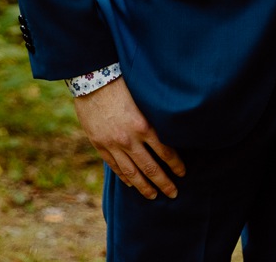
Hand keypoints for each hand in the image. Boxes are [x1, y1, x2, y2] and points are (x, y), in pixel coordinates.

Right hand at [73, 76, 185, 198]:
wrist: (92, 79)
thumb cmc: (122, 82)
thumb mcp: (144, 98)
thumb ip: (154, 116)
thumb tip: (170, 129)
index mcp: (144, 125)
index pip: (165, 151)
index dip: (176, 164)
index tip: (183, 173)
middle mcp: (129, 139)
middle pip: (150, 167)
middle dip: (164, 183)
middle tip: (174, 194)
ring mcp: (113, 144)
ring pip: (132, 173)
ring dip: (144, 187)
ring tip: (153, 196)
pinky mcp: (100, 145)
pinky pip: (115, 166)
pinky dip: (124, 177)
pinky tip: (131, 184)